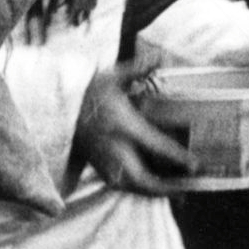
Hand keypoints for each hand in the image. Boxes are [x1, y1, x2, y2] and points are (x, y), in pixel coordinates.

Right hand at [75, 61, 194, 195]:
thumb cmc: (85, 90)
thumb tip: (159, 55)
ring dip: (153, 192)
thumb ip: (138, 67)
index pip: (154, 145)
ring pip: (131, 185)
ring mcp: (103, 160)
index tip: (196, 165)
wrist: (53, 108)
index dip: (177, 157)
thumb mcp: (112, 75)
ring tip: (177, 193)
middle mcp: (112, 147)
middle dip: (166, 188)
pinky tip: (152, 189)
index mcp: (121, 125)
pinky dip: (138, 189)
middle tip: (188, 190)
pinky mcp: (97, 165)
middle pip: (142, 178)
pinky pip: (120, 184)